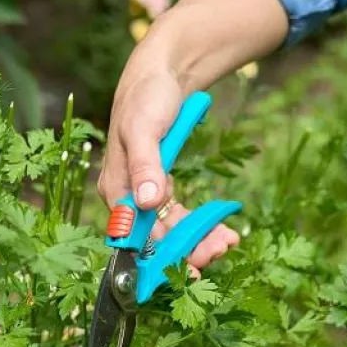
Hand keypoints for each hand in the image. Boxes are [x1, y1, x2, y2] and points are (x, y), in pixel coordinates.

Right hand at [99, 47, 238, 268]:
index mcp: (116, 189)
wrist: (162, 75)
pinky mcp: (162, 189)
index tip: (192, 271)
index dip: (163, 258)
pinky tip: (224, 228)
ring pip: (172, 232)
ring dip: (200, 240)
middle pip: (156, 239)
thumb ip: (145, 165)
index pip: (137, 237)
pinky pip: (181, 217)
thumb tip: (147, 202)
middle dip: (189, 250)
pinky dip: (201, 224)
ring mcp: (145, 195)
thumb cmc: (147, 98)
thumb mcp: (144, 129)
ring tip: (229, 241)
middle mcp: (128, 198)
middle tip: (222, 250)